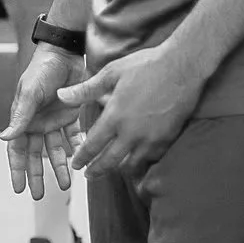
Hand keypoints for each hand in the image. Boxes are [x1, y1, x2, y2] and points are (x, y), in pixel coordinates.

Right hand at [0, 45, 85, 198]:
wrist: (65, 52)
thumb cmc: (42, 70)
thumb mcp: (30, 93)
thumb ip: (20, 117)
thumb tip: (4, 139)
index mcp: (23, 118)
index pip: (17, 149)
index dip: (17, 169)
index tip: (18, 189)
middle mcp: (37, 122)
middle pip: (36, 155)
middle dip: (37, 175)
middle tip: (39, 195)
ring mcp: (54, 120)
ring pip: (56, 150)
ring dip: (60, 167)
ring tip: (66, 185)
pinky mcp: (71, 115)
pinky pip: (73, 138)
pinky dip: (77, 149)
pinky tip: (82, 161)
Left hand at [60, 44, 202, 181]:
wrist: (183, 67)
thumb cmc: (145, 66)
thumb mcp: (111, 73)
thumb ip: (86, 90)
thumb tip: (61, 96)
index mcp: (115, 117)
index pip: (93, 146)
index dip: (82, 158)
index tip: (76, 165)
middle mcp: (132, 133)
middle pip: (111, 162)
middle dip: (97, 171)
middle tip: (89, 176)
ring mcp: (152, 139)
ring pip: (132, 164)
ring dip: (119, 168)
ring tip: (112, 168)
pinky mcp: (168, 139)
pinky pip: (151, 159)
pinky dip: (142, 162)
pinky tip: (137, 159)